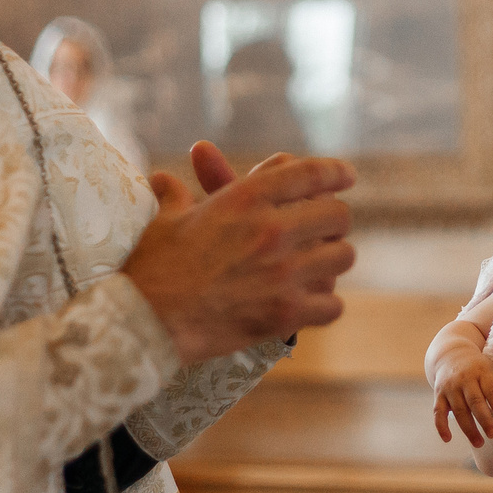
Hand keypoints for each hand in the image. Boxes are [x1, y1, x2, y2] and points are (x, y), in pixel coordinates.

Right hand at [122, 142, 355, 362]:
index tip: (347, 175)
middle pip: (338, 215)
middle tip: (328, 230)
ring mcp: (283, 273)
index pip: (309, 174)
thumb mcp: (164, 220)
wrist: (145, 320)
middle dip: (335, 221)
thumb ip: (175, 195)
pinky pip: (333, 305)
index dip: (334, 172)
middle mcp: (271, 230)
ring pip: (343, 257)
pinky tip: (311, 305)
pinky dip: (325, 306)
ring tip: (321, 265)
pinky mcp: (286, 314)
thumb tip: (162, 180)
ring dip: (333, 260)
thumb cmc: (150, 268)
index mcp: (245, 198)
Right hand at [433, 351, 492, 445]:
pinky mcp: (438, 395)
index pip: (491, 389)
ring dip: (468, 428)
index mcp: (481, 371)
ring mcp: (450, 387)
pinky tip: (448, 439)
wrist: (450, 354)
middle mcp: (464, 379)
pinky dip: (441, 426)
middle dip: (484, 419)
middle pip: (474, 401)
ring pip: (458, 410)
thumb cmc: (477, 367)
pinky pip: (438, 412)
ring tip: (479, 443)